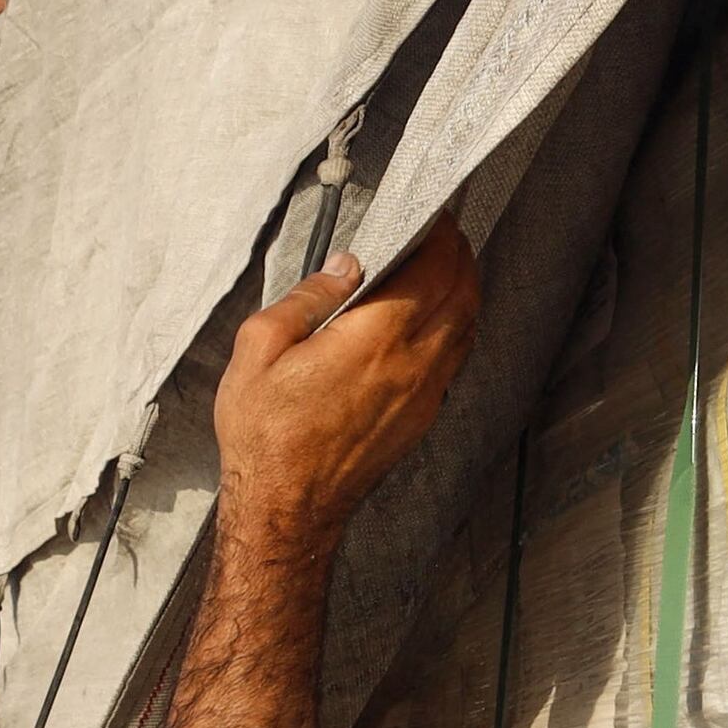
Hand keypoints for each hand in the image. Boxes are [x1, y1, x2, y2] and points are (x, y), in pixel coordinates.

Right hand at [211, 215, 480, 550]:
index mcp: (375, 338)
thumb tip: (344, 268)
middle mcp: (412, 364)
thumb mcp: (260, 349)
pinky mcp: (421, 420)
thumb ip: (307, 298)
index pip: (434, 268)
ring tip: (445, 272)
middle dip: (460, 257)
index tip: (434, 216)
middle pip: (464, 294)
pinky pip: (454, 362)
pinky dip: (455, 330)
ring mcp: (423, 396)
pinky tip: (433, 324)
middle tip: (445, 236)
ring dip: (464, 293)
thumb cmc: (265, 437)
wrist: (285, 510)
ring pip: (467, 329)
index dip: (441, 235)